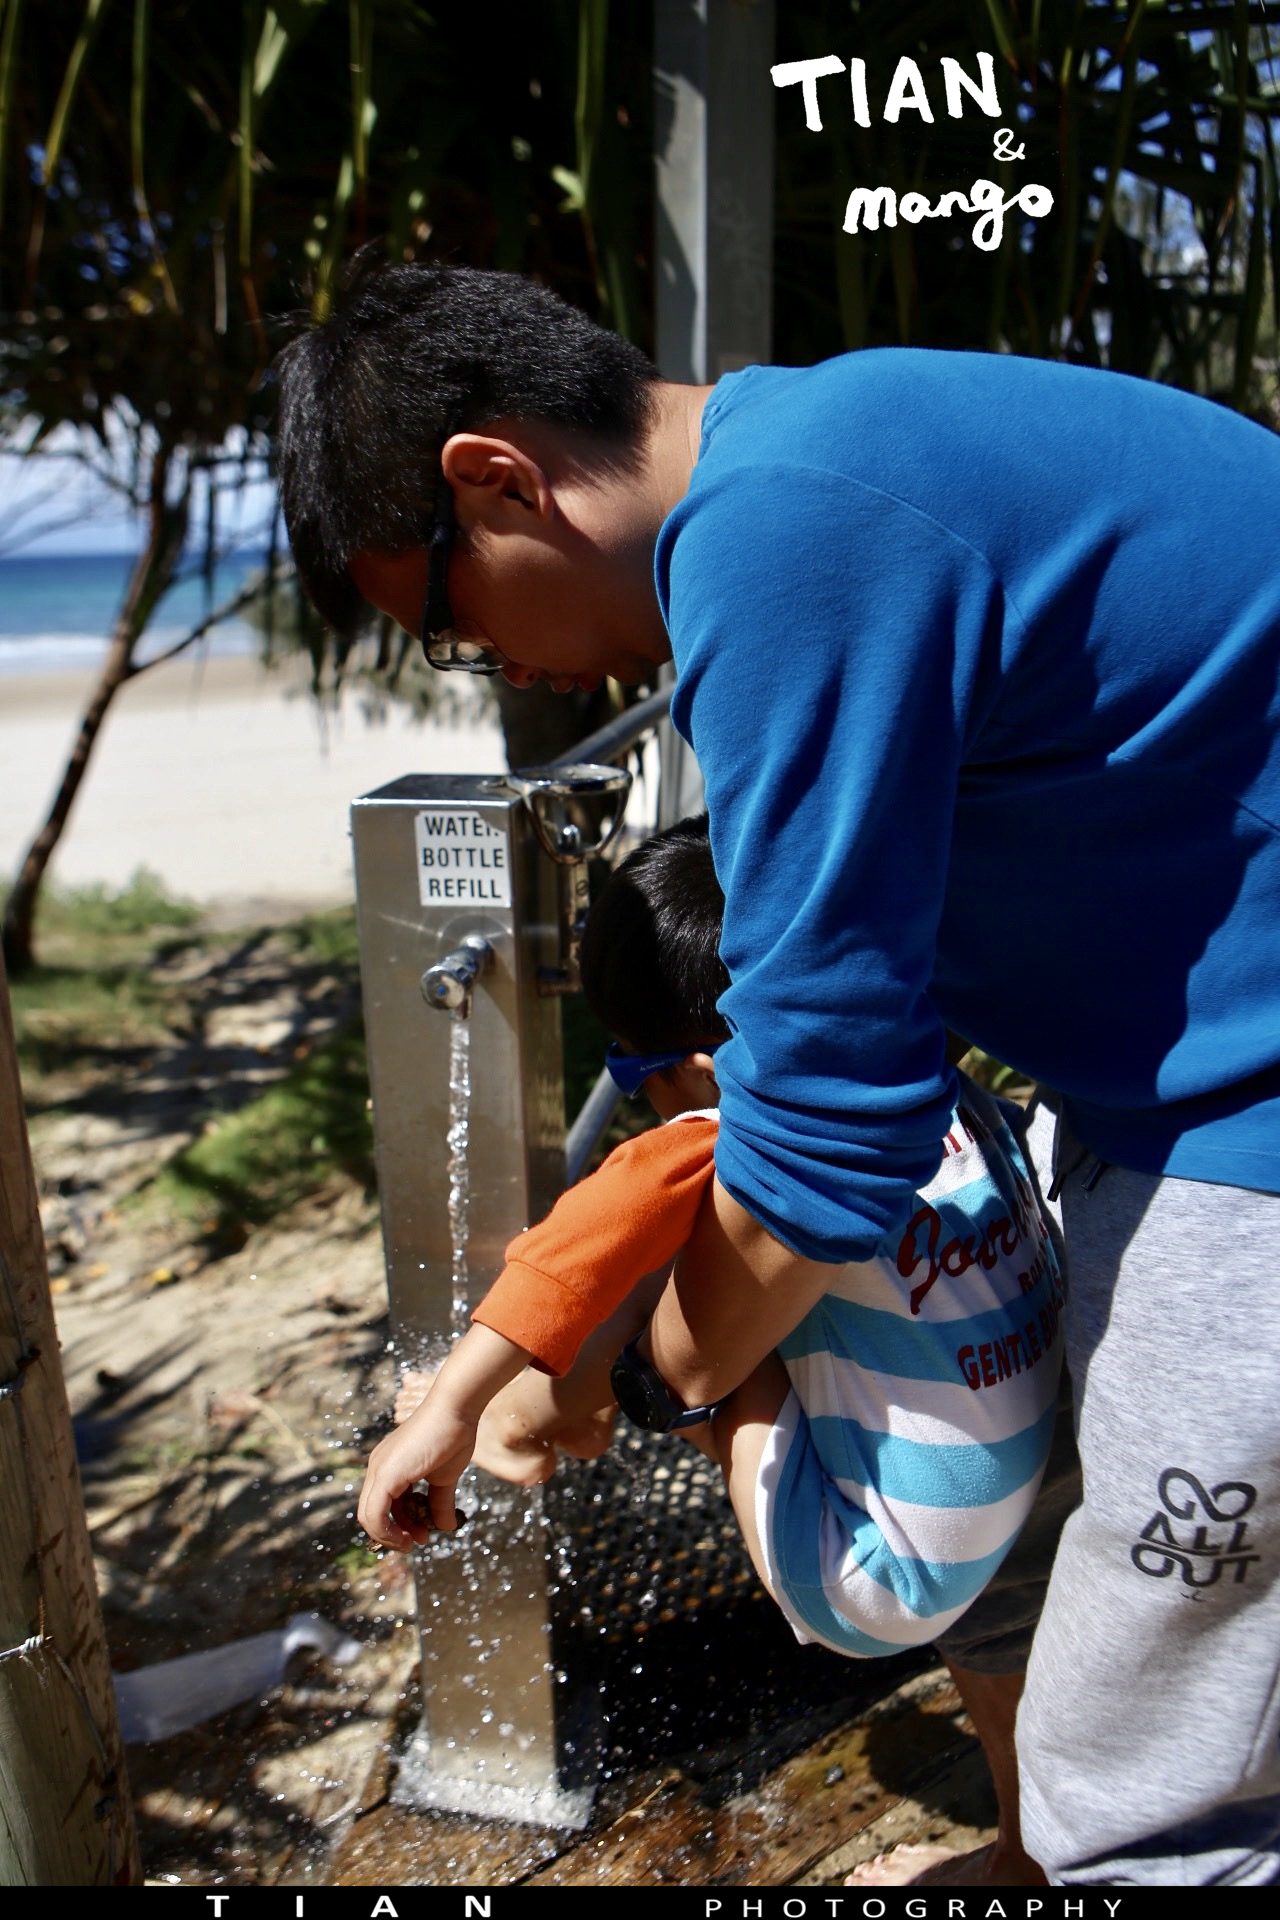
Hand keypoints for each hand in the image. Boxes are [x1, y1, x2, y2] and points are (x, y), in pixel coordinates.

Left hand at [357, 1397, 476, 1551]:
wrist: (456, 1411)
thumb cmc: (452, 1437)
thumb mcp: (444, 1477)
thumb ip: (439, 1502)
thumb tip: (446, 1527)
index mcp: (387, 1467)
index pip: (380, 1504)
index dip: (396, 1525)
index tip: (419, 1533)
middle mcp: (377, 1467)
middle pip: (370, 1514)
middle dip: (391, 1534)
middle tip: (415, 1542)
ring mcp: (378, 1469)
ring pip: (369, 1516)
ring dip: (391, 1536)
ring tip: (418, 1539)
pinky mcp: (385, 1474)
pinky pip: (375, 1513)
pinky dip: (389, 1530)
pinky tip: (412, 1535)